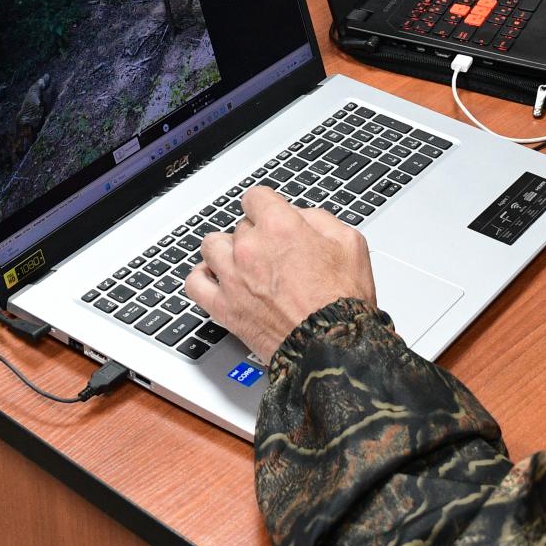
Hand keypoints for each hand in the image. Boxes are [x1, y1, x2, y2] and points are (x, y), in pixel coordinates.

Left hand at [185, 187, 375, 361]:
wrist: (332, 347)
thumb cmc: (343, 302)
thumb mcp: (350, 244)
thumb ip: (319, 219)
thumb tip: (300, 215)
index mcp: (281, 227)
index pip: (255, 197)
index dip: (265, 207)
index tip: (268, 216)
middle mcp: (251, 248)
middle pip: (240, 226)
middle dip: (256, 236)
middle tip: (274, 255)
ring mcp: (233, 277)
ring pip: (212, 246)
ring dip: (226, 251)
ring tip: (242, 263)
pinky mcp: (223, 307)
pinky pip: (195, 283)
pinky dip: (203, 278)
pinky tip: (217, 279)